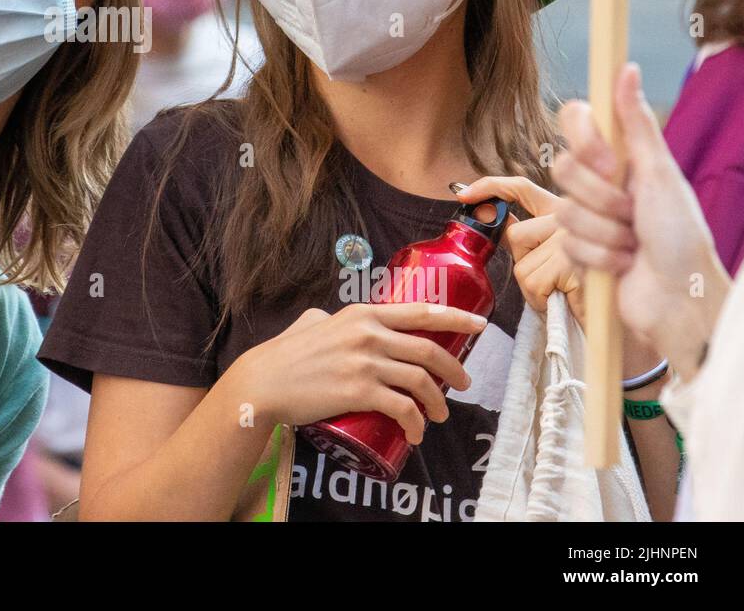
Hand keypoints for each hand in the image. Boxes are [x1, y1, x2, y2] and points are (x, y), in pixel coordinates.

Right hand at [238, 302, 485, 442]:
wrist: (264, 382)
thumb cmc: (286, 353)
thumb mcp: (312, 321)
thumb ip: (330, 319)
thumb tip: (334, 318)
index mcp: (362, 314)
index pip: (420, 312)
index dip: (456, 319)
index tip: (479, 326)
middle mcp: (368, 334)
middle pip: (429, 350)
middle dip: (454, 369)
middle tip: (463, 383)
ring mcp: (364, 363)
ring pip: (420, 381)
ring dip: (439, 401)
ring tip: (440, 414)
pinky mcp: (358, 392)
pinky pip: (402, 408)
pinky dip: (416, 422)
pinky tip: (417, 432)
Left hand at [456, 174, 584, 323]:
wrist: (612, 316)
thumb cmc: (579, 287)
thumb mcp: (552, 254)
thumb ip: (529, 235)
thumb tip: (495, 219)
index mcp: (562, 209)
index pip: (521, 188)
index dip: (490, 186)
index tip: (464, 195)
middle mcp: (569, 216)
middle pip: (516, 235)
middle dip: (526, 263)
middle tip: (552, 278)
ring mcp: (571, 236)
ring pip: (523, 265)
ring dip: (536, 288)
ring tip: (561, 291)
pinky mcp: (570, 261)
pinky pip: (534, 284)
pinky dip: (543, 300)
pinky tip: (565, 299)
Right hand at [551, 62, 729, 376]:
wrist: (679, 296)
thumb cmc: (681, 235)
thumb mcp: (660, 173)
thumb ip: (635, 122)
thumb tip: (626, 69)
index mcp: (621, 156)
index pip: (575, 122)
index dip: (584, 141)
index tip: (608, 161)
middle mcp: (602, 182)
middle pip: (562, 168)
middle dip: (600, 197)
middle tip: (631, 211)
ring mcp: (589, 216)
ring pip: (565, 211)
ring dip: (605, 233)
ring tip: (633, 242)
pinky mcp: (580, 249)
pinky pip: (568, 244)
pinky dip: (600, 257)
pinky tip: (624, 264)